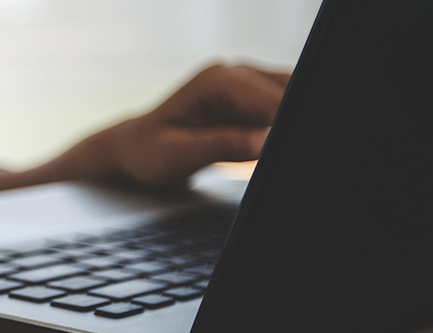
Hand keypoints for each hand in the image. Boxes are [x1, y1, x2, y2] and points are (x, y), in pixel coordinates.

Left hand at [0, 63, 290, 196]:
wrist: (134, 151)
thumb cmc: (148, 153)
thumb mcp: (180, 155)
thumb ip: (223, 146)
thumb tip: (264, 142)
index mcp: (217, 80)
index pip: (272, 98)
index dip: (290, 124)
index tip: (298, 149)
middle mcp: (235, 73)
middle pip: (290, 94)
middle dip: (295, 125)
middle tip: (298, 158)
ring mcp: (246, 85)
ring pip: (291, 100)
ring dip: (291, 128)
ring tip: (285, 157)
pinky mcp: (252, 101)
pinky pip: (282, 111)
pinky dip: (285, 130)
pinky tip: (276, 151)